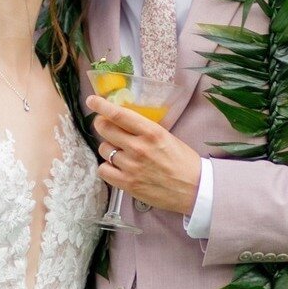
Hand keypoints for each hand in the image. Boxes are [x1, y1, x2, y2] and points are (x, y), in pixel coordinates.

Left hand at [86, 94, 200, 214]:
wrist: (195, 188)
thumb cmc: (182, 160)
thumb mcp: (165, 135)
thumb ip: (143, 128)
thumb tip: (120, 118)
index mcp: (151, 132)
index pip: (119, 114)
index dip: (101, 105)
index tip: (92, 100)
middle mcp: (139, 147)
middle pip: (105, 129)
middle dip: (101, 124)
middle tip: (105, 125)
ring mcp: (132, 167)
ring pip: (103, 149)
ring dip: (108, 147)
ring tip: (119, 151)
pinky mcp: (128, 184)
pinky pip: (103, 170)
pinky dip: (107, 166)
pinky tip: (116, 166)